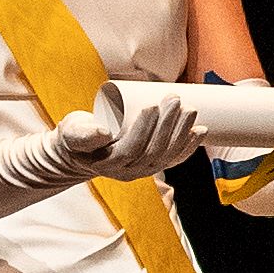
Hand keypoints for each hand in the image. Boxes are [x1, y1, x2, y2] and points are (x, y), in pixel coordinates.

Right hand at [28, 96, 210, 191]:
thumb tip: (103, 132)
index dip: (145, 128)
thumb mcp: (72, 133)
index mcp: (111, 164)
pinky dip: (190, 145)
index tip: (152, 105)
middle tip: (175, 99)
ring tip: (190, 109)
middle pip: (155, 150)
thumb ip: (82, 133)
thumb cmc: (74, 137)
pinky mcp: (153, 166)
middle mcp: (130, 172)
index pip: (133, 147)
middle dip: (169, 124)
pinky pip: (175, 158)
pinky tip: (201, 131)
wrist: (79, 153)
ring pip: (168, 155)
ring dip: (182, 132)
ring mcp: (144, 171)